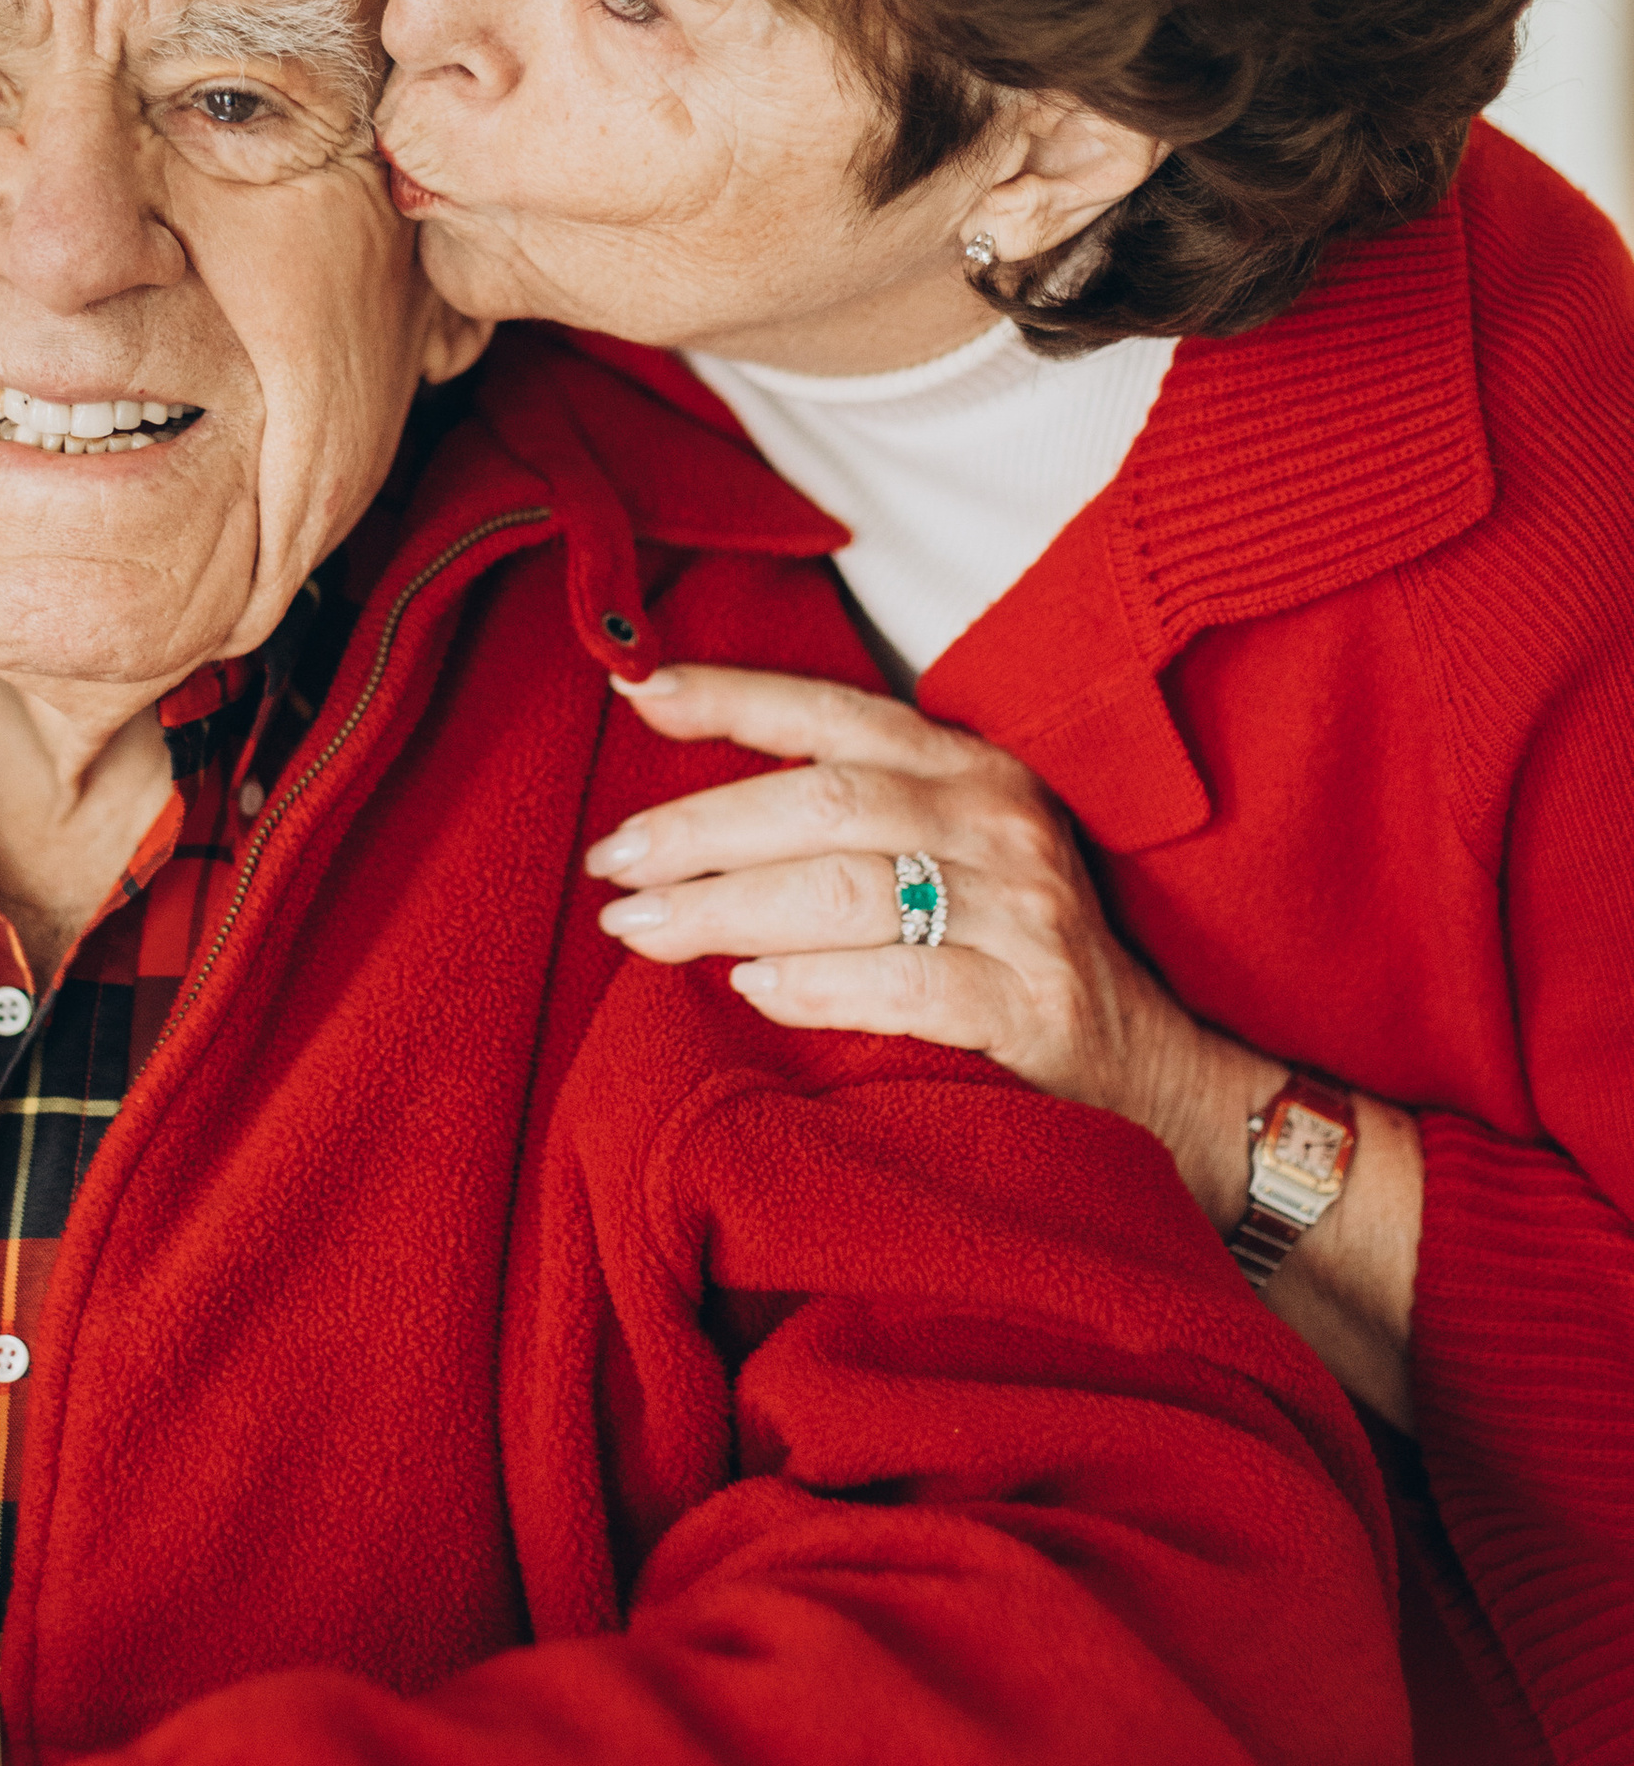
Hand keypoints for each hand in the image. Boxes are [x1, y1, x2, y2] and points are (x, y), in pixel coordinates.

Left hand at [585, 665, 1271, 1217]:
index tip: (635, 693)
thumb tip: (683, 813)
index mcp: (968, 767)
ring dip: (724, 909)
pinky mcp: (1035, 1005)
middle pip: (821, 803)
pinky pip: (903, 986)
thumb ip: (846, 818)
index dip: (730, 696)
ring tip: (641, 930)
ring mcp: (1024, 912)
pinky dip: (814, 985)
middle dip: (698, 831)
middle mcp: (999, 820)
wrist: (1153, 1072)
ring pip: (847, 888)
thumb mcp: (948, 855)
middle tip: (612, 866)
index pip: (832, 711)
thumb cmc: (1008, 955)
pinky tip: (749, 990)